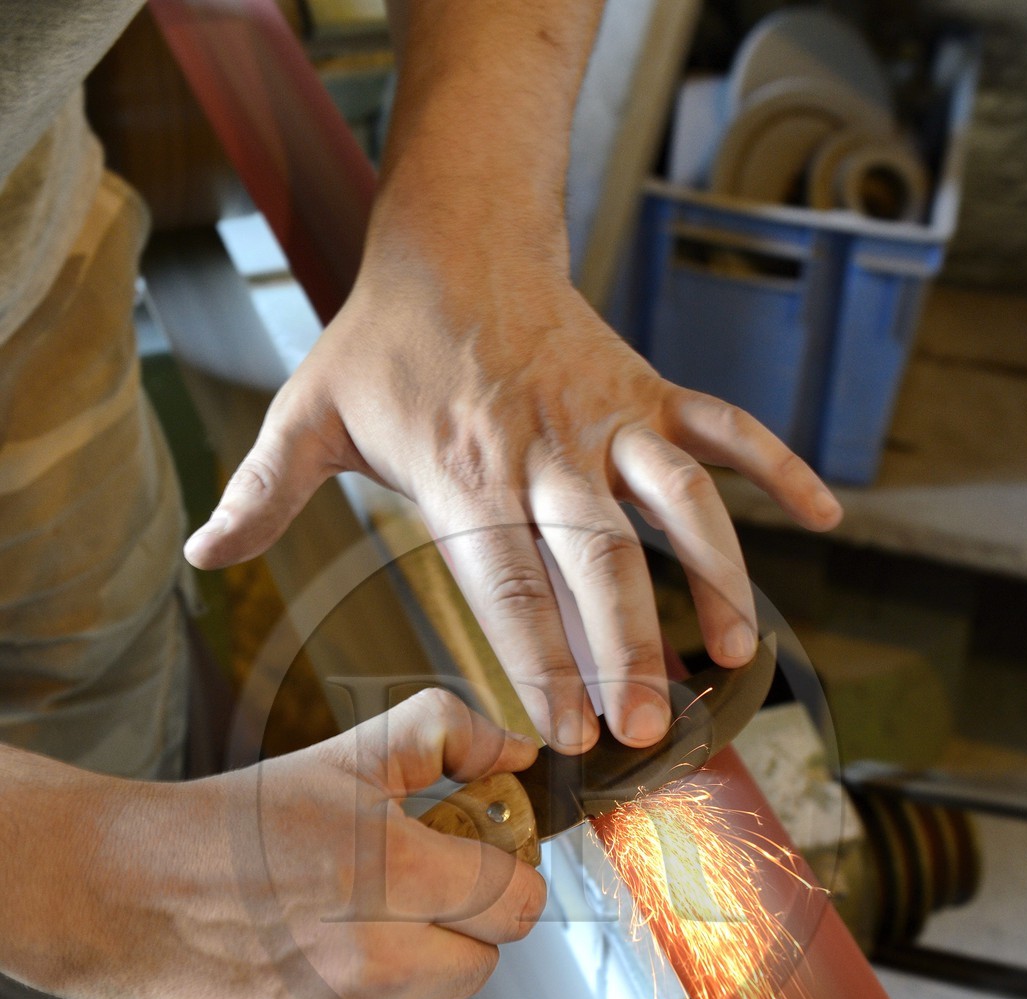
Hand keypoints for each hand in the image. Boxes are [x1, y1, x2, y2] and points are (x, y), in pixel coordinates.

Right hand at [73, 691, 544, 998]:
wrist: (114, 899)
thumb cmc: (232, 832)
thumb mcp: (341, 759)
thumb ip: (444, 734)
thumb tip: (523, 752)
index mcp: (387, 874)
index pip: (515, 902)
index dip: (492, 882)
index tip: (458, 876)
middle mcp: (367, 973)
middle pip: (478, 968)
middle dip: (444, 935)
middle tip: (376, 910)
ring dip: (406, 998)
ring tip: (333, 957)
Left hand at [185, 203, 840, 753]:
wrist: (457, 235)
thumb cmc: (383, 339)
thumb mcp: (309, 410)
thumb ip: (262, 490)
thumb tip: (199, 556)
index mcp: (465, 472)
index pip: (507, 583)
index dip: (538, 660)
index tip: (562, 734)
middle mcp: (547, 452)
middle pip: (596, 560)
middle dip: (626, 648)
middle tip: (649, 729)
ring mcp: (609, 420)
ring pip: (676, 501)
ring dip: (713, 574)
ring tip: (736, 650)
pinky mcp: (650, 393)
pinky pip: (726, 430)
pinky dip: (776, 467)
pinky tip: (825, 516)